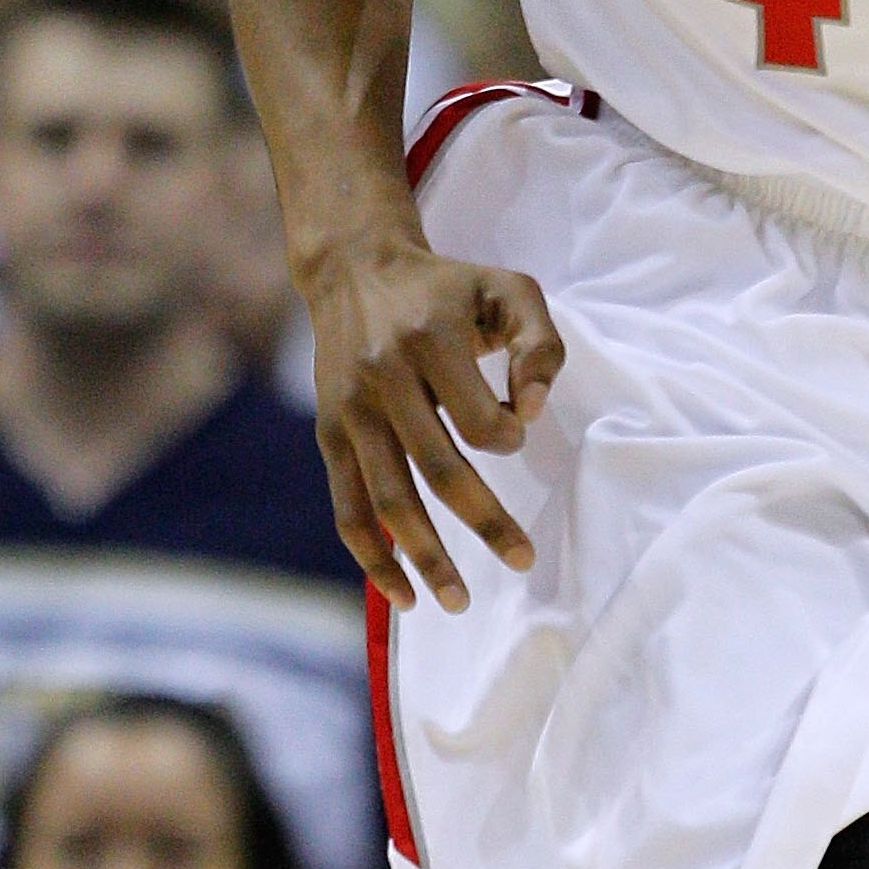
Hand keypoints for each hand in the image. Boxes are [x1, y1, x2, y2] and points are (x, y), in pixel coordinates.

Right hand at [308, 232, 564, 610]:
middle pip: (437, 469)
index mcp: (430, 339)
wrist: (354, 268)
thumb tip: (535, 411)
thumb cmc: (447, 288)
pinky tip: (404, 594)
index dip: (509, 437)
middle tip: (523, 560)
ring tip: (457, 601)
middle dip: (484, 521)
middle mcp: (382, 378)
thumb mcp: (508, 290)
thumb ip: (539, 344)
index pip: (478, 418)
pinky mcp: (329, 433)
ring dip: (423, 557)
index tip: (517, 435)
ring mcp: (349, 411)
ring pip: (387, 500)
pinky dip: (372, 557)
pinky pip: (348, 508)